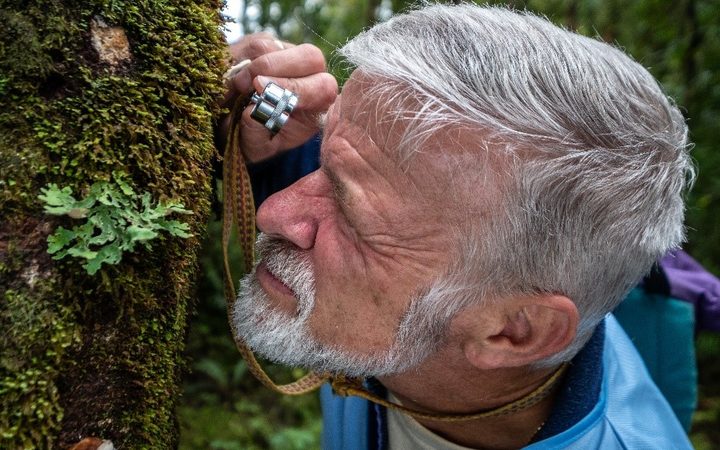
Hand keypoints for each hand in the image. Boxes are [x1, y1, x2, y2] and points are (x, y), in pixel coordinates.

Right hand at [221, 33, 337, 162]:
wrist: (231, 127)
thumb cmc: (251, 140)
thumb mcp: (253, 147)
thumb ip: (255, 133)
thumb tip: (252, 111)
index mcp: (316, 107)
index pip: (324, 87)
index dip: (296, 87)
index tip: (263, 92)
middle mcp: (310, 77)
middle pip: (311, 56)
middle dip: (276, 67)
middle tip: (250, 85)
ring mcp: (290, 57)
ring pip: (276, 46)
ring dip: (253, 67)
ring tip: (238, 88)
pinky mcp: (268, 45)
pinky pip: (256, 43)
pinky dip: (242, 61)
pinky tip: (236, 81)